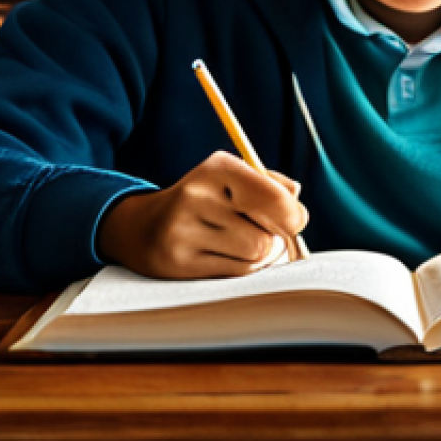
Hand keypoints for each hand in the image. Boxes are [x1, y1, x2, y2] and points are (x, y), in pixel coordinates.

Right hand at [97, 151, 307, 279]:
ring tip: (242, 243)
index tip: (293, 219)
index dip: (293, 215)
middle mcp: (198, 195)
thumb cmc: (204, 200)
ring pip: (254, 256)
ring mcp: (184, 230)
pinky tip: (226, 255)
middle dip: (275, 238)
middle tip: (265, 233)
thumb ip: (270, 185)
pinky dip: (242, 267)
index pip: (274, 199)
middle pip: (267, 236)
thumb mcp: (232, 178)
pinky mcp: (178, 262)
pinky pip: (235, 273)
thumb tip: (296, 200)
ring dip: (259, 255)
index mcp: (219, 167)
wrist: (144, 225)